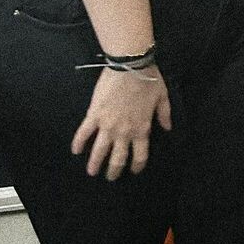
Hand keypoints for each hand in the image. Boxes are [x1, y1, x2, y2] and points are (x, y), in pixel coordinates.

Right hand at [70, 64, 169, 179]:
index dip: (136, 166)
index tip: (133, 171)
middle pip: (118, 158)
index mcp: (142, 129)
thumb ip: (164, 115)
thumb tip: (167, 128)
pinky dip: (78, 143)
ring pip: (99, 150)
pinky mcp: (94, 115)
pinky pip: (84, 132)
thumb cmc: (149, 79)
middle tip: (110, 178)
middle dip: (113, 171)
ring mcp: (107, 125)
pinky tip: (75, 151)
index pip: (139, 155)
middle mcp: (124, 132)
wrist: (130, 66)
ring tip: (91, 172)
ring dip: (95, 163)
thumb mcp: (162, 97)